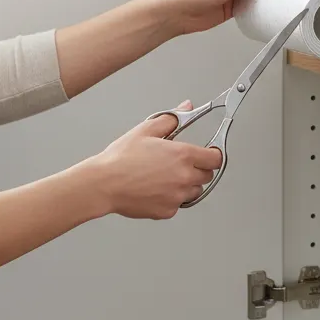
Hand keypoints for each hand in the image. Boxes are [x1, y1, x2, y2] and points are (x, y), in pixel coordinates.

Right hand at [93, 102, 223, 218]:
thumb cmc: (120, 159)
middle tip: (180, 164)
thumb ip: (171, 119)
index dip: (212, 155)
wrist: (103, 184)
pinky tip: (156, 189)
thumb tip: (186, 108)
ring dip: (187, 185)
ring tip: (165, 177)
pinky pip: (178, 205)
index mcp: (183, 155)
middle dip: (199, 169)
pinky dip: (172, 198)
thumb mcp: (146, 130)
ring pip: (194, 192)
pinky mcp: (167, 211)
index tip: (208, 154)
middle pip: (207, 175)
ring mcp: (177, 196)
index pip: (215, 158)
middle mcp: (184, 177)